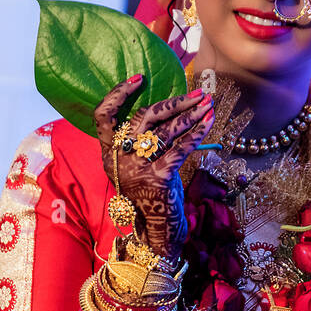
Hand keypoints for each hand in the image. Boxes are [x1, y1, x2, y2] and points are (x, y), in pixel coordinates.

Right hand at [94, 76, 213, 259]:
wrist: (157, 231)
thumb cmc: (151, 193)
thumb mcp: (136, 167)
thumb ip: (139, 142)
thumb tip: (166, 108)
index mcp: (108, 154)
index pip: (102, 116)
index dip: (118, 94)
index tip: (138, 78)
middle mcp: (118, 160)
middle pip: (143, 118)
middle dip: (174, 102)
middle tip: (198, 94)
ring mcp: (137, 170)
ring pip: (165, 131)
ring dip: (191, 115)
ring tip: (208, 104)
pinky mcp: (158, 178)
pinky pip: (180, 149)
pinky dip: (196, 134)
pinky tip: (209, 123)